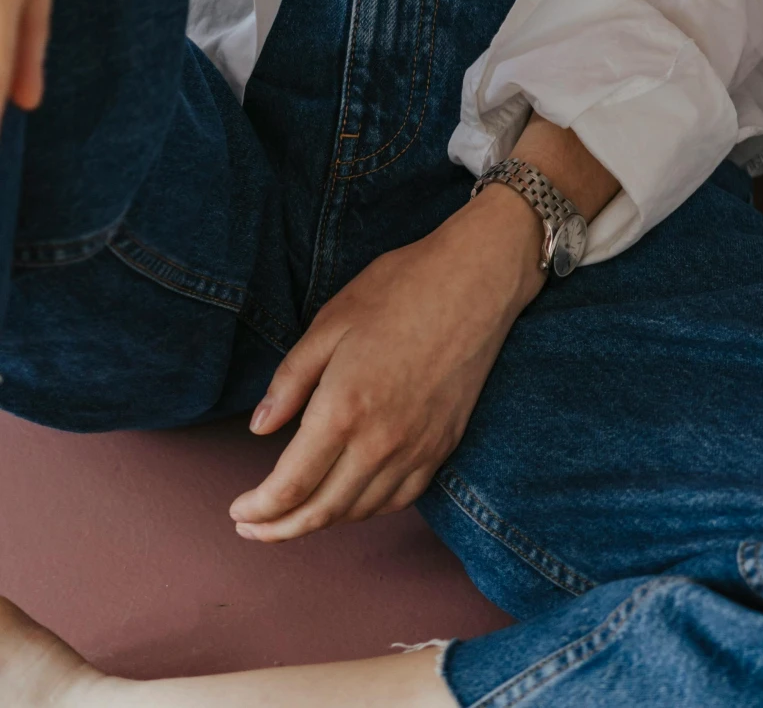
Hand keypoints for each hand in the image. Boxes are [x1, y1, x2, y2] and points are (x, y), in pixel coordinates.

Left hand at [231, 180, 547, 539]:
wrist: (478, 278)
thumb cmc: (402, 288)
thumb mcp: (331, 322)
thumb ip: (290, 381)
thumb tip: (260, 428)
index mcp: (344, 408)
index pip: (290, 486)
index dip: (259, 509)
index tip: (238, 511)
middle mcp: (380, 441)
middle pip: (321, 511)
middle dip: (279, 529)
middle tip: (252, 529)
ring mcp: (417, 447)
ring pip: (360, 511)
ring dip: (320, 523)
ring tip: (293, 518)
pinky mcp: (443, 445)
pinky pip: (399, 499)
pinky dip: (366, 510)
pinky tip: (350, 500)